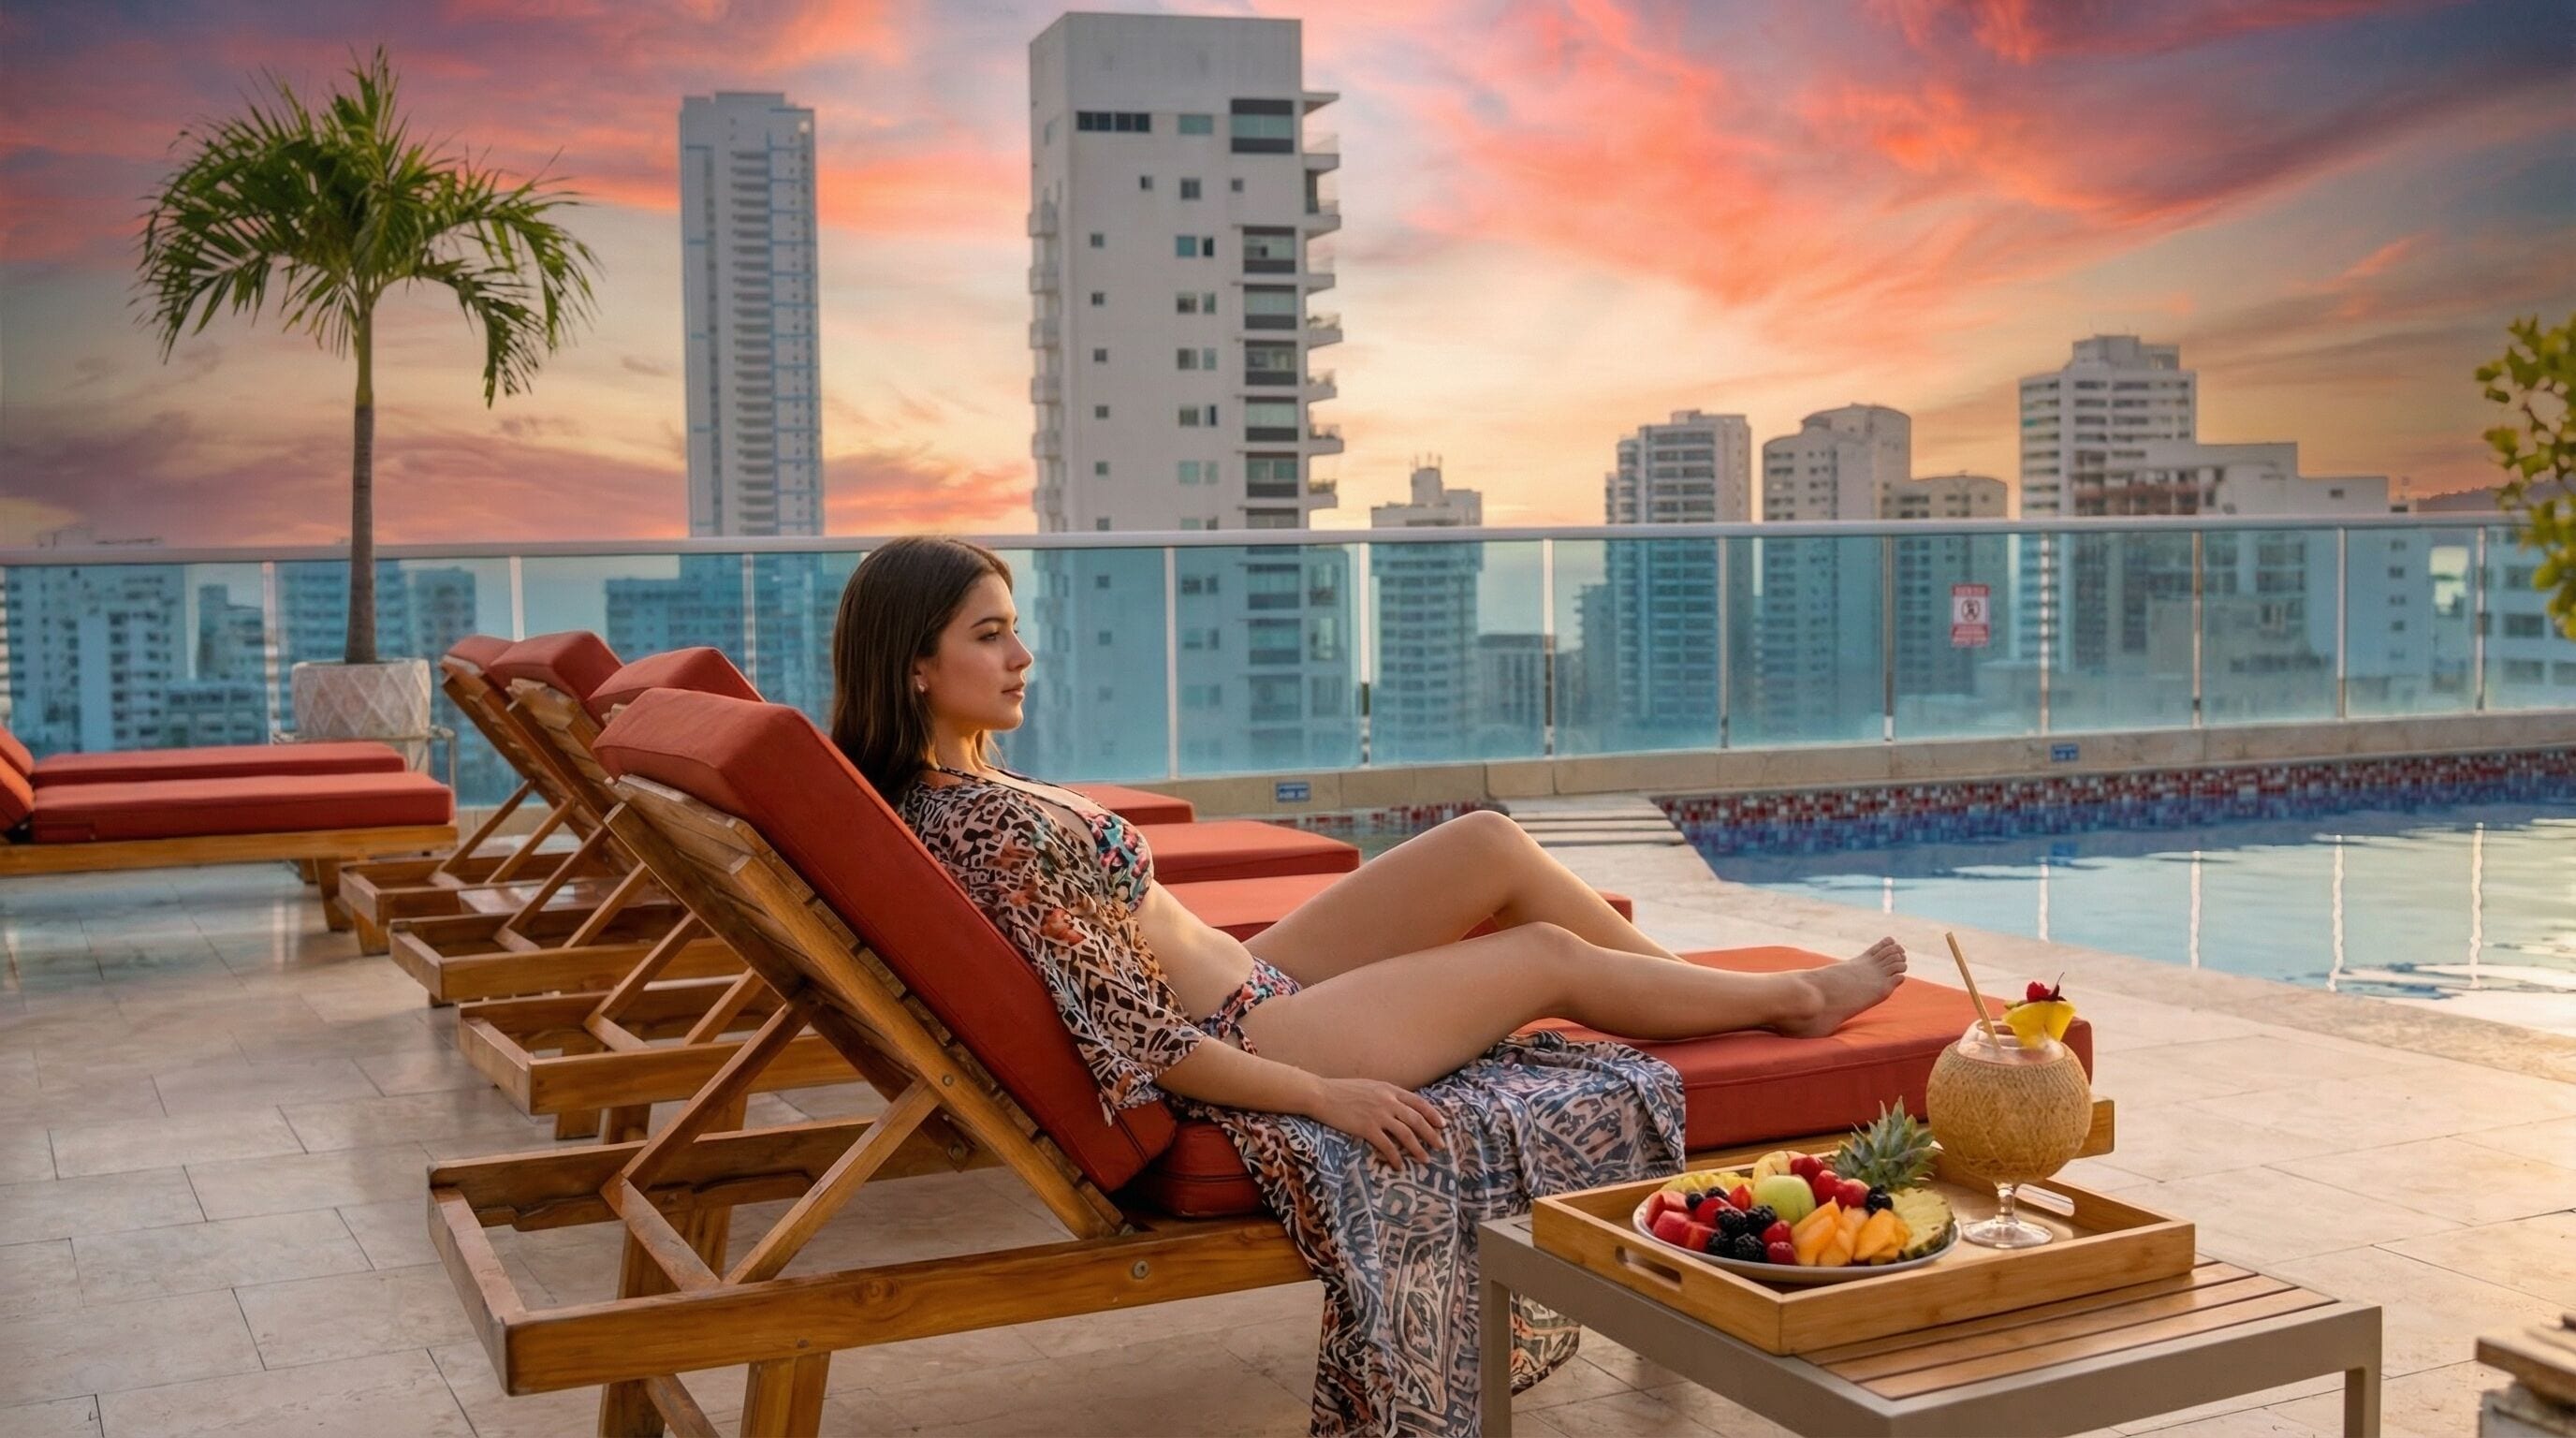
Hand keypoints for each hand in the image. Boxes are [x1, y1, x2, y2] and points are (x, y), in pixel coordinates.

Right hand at [1304, 1076, 1446, 1165]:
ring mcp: (1378, 1115)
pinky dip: (1395, 1157)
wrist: (1322, 1094)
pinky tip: (1399, 1165)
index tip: (1442, 1124)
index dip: (1432, 1114)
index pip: (1418, 1102)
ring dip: (1418, 1148)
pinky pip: (1387, 1145)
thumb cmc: (1342, 1090)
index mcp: (1389, 1090)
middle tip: (1440, 1146)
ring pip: (1406, 1134)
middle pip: (1417, 1120)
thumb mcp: (1369, 1086)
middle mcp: (1388, 1101)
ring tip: (1425, 1160)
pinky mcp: (1367, 1128)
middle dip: (1432, 1134)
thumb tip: (1397, 1106)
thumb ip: (1385, 1095)